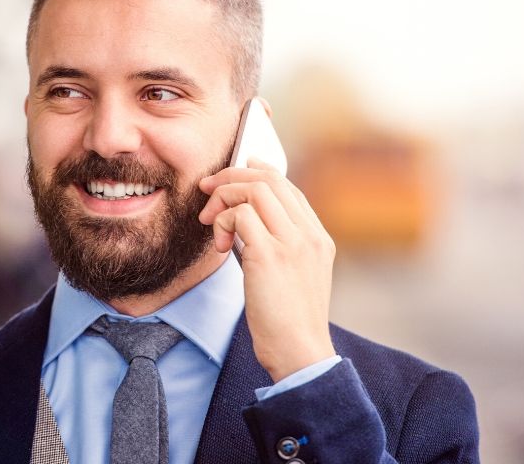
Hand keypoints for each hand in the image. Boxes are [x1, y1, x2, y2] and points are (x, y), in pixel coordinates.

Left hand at [198, 158, 335, 381]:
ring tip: (210, 223)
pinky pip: (240, 215)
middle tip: (205, 190)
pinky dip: (222, 222)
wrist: (299, 351)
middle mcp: (309, 235)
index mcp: (318, 238)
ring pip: (254, 190)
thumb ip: (280, 245)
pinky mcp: (269, 255)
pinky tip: (220, 246)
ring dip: (223, 198)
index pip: (288, 187)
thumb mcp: (295, 275)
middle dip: (231, 177)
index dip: (258, 172)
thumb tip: (246, 219)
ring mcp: (292, 243)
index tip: (233, 173)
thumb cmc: (288, 320)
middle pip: (269, 180)